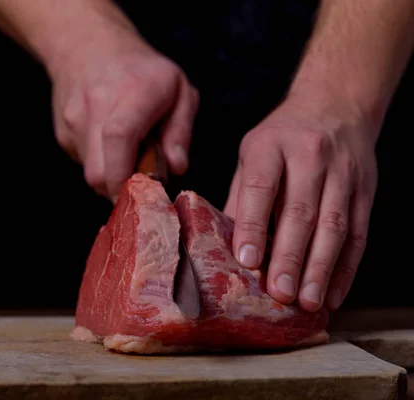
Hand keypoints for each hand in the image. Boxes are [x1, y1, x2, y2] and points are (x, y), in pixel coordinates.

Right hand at [50, 25, 198, 201]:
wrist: (85, 44)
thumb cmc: (140, 69)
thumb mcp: (178, 89)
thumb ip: (181, 131)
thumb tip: (175, 167)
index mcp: (132, 93)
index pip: (119, 137)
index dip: (126, 176)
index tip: (141, 196)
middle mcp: (96, 107)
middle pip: (99, 172)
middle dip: (122, 189)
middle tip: (142, 179)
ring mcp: (73, 121)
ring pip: (90, 173)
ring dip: (113, 176)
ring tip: (128, 153)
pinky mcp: (63, 134)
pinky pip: (83, 164)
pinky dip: (100, 164)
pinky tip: (108, 144)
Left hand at [223, 96, 378, 311]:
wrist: (335, 105)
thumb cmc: (281, 138)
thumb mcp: (251, 153)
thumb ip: (240, 196)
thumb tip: (222, 244)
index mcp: (270, 145)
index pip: (261, 187)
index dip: (252, 224)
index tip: (246, 260)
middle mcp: (309, 156)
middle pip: (301, 211)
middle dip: (289, 257)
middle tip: (279, 293)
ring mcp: (343, 173)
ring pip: (334, 226)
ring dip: (320, 269)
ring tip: (307, 302)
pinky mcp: (365, 190)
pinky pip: (358, 234)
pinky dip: (346, 268)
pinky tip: (333, 293)